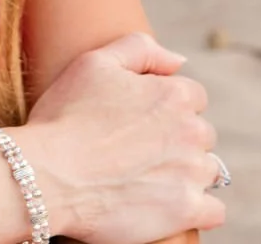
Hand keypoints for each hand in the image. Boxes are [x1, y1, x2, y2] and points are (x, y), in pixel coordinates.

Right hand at [17, 33, 223, 243]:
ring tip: (144, 178)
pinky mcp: (186, 210)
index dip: (163, 107)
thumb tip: (179, 61)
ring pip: (207, 170)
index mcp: (173, 94)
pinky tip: (166, 205)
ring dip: (185, 173)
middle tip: (135, 151)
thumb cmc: (64, 116)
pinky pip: (214, 211)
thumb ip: (140, 49)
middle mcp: (191, 131)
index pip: (191, 96)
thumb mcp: (93, 63)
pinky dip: (196, 209)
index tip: (136, 122)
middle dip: (175, 140)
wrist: (46, 175)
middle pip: (200, 134)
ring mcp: (192, 173)